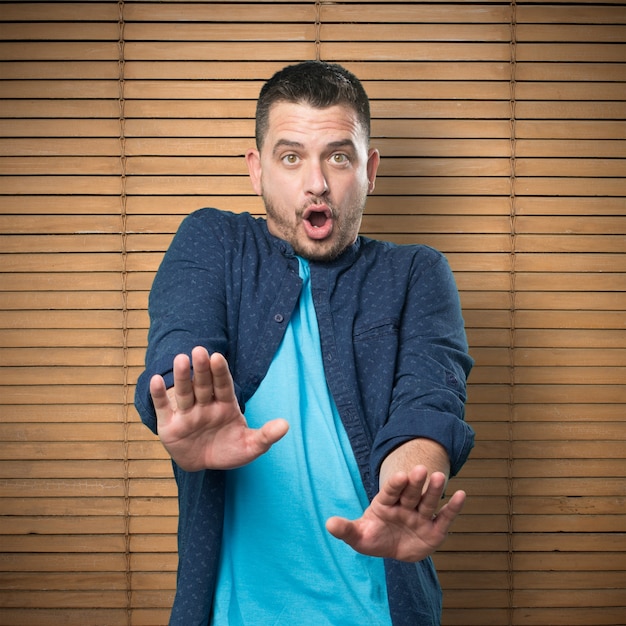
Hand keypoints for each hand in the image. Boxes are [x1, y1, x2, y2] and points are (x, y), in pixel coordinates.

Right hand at [149, 346, 288, 470]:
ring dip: (182, 377)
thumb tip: (286, 425)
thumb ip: (266, 436)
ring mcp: (187, 414)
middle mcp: (205, 405)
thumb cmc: (228, 450)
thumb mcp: (250, 447)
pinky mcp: (169, 425)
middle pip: (203, 385)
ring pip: (184, 392)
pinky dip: (159, 395)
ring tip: (180, 359)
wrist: (204, 464)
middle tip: (200, 350)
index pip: (223, 386)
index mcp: (225, 405)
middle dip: (202, 369)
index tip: (218, 357)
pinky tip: (156, 379)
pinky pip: (163, 408)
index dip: (220, 372)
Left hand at [325, 465, 464, 561]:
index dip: (395, 484)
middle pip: (410, 493)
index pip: (390, 491)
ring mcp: (420, 516)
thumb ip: (346, 530)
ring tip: (440, 477)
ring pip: (428, 501)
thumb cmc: (374, 537)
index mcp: (385, 503)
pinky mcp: (435, 529)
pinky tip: (461, 494)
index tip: (400, 475)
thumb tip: (328, 524)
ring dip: (434, 490)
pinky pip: (445, 517)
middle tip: (420, 469)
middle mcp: (405, 506)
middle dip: (415, 483)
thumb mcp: (358, 536)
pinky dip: (453, 507)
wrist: (393, 548)